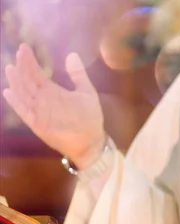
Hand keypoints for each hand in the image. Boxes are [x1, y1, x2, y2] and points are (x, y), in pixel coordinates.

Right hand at [3, 44, 105, 169]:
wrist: (91, 140)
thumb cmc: (89, 117)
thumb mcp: (86, 92)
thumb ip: (78, 75)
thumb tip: (72, 54)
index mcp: (52, 91)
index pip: (36, 73)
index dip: (29, 61)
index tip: (24, 47)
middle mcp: (42, 99)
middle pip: (27, 81)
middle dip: (22, 67)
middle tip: (19, 52)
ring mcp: (38, 111)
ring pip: (23, 94)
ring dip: (16, 81)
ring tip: (11, 68)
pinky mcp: (37, 124)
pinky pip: (24, 112)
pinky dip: (16, 103)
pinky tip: (9, 92)